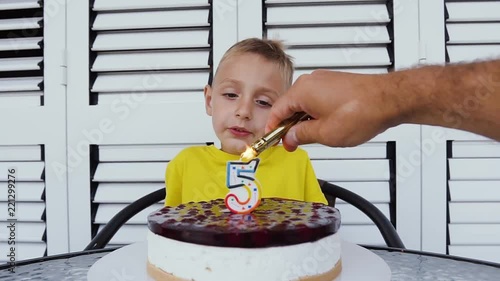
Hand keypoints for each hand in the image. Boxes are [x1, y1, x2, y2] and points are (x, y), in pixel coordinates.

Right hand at [265, 70, 400, 150]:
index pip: (277, 111)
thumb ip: (302, 135)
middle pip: (290, 105)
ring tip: (311, 137)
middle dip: (289, 126)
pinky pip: (317, 98)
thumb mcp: (325, 133)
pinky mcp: (336, 83)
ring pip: (304, 102)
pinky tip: (323, 125)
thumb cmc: (362, 111)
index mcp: (302, 91)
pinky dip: (315, 112)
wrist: (390, 99)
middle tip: (292, 144)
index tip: (273, 140)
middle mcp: (311, 81)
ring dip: (303, 120)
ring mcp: (324, 80)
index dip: (273, 129)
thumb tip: (290, 137)